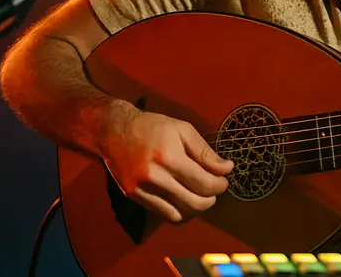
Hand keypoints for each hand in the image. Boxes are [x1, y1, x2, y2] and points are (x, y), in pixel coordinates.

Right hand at [100, 104, 233, 222]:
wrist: (114, 131)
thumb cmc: (152, 126)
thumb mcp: (183, 130)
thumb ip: (205, 151)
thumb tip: (227, 168)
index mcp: (169, 157)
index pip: (204, 183)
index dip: (220, 185)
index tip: (224, 179)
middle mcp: (155, 177)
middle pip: (195, 203)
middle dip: (212, 198)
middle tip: (214, 187)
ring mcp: (142, 190)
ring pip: (181, 213)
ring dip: (197, 207)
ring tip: (200, 193)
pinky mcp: (134, 197)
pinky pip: (164, 214)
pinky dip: (179, 211)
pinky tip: (184, 198)